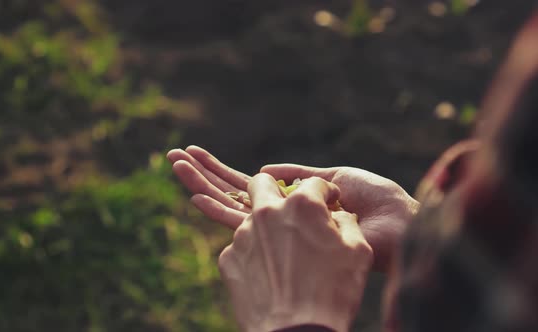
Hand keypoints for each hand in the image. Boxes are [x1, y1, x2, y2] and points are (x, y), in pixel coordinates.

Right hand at [166, 146, 417, 271]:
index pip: (248, 184)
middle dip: (204, 175)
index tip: (198, 154)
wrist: (393, 222)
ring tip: (175, 165)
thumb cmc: (372, 200)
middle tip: (173, 156)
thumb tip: (263, 170)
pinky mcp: (283, 241)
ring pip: (230, 206)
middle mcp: (280, 217)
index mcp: (292, 201)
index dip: (222, 171)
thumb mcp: (330, 178)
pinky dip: (219, 210)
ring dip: (201, 186)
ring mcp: (278, 230)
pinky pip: (245, 225)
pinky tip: (197, 198)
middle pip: (232, 193)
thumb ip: (297, 175)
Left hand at [219, 174, 372, 331]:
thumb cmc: (333, 293)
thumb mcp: (358, 252)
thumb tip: (339, 216)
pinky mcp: (228, 258)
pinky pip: (242, 246)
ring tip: (282, 254)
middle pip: (261, 182)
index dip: (327, 193)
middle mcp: (267, 213)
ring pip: (250, 217)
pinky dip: (255, 254)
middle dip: (274, 188)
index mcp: (302, 206)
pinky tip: (269, 274)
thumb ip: (347, 223)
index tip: (331, 204)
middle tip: (288, 208)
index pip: (314, 184)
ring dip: (265, 226)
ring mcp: (242, 235)